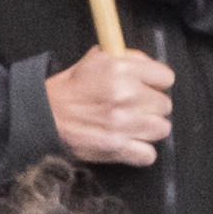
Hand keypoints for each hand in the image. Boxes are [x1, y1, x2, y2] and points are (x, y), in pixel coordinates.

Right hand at [45, 42, 175, 172]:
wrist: (46, 114)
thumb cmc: (70, 88)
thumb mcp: (96, 59)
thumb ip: (128, 59)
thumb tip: (150, 66)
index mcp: (121, 70)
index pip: (166, 77)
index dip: (156, 82)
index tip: (149, 86)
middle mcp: (126, 96)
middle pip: (165, 104)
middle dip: (151, 105)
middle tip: (135, 106)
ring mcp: (124, 124)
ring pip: (162, 129)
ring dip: (149, 128)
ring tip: (134, 125)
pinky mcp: (118, 148)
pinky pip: (149, 154)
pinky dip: (141, 151)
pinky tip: (130, 142)